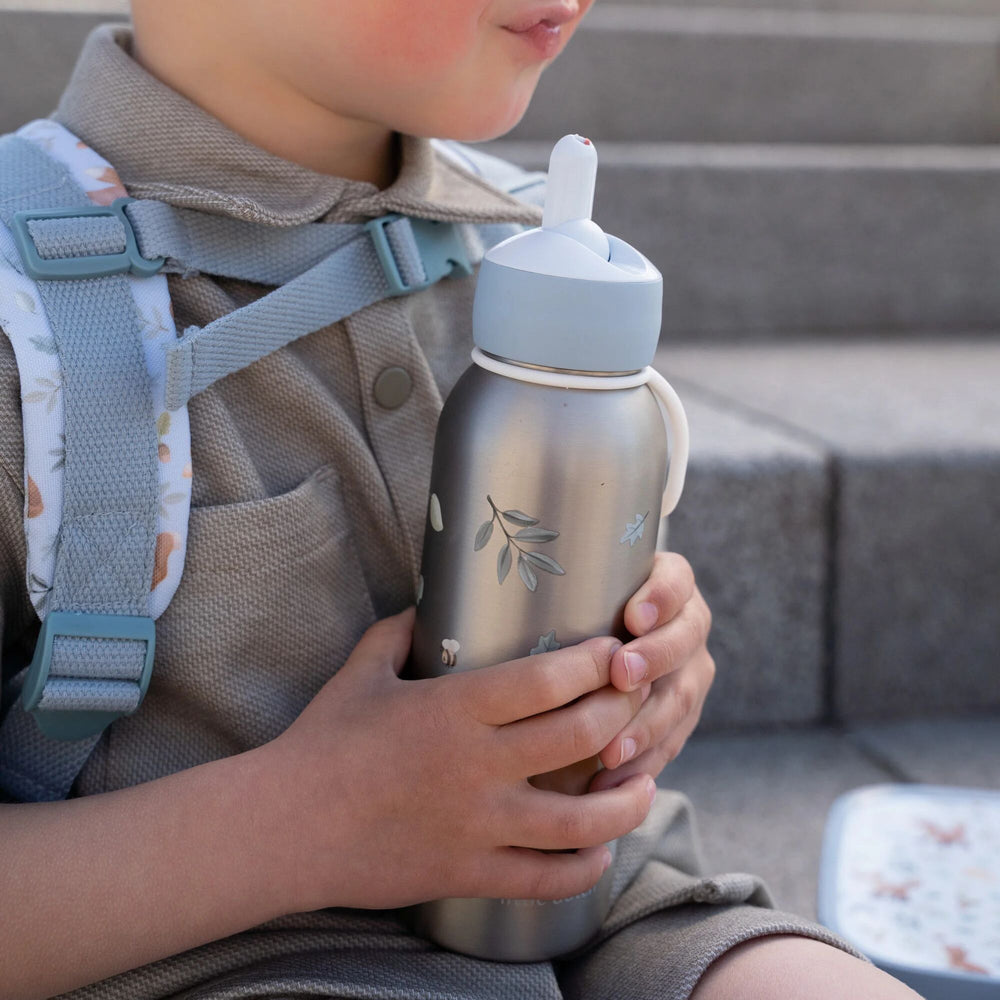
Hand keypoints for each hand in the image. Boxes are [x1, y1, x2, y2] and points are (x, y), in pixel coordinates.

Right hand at [260, 608, 655, 912]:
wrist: (284, 825)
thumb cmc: (322, 742)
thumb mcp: (362, 671)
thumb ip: (400, 631)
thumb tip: (427, 606)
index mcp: (456, 708)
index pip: (551, 679)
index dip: (596, 663)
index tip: (615, 654)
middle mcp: (479, 764)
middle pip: (581, 735)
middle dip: (623, 712)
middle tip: (637, 702)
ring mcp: (479, 824)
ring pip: (582, 818)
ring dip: (626, 799)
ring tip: (643, 783)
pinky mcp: (470, 873)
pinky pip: (547, 879)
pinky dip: (586, 867)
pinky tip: (601, 851)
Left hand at [590, 552, 714, 791]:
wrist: (583, 654)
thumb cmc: (566, 612)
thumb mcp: (574, 595)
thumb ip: (569, 594)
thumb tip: (529, 591)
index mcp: (668, 583)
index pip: (676, 581)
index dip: (661, 598)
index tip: (633, 616)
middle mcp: (687, 626)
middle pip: (685, 640)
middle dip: (655, 658)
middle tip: (621, 675)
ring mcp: (690, 673)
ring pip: (682, 698)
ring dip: (646, 724)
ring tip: (612, 748)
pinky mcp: (680, 718)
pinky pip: (670, 744)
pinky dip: (641, 765)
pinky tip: (611, 786)